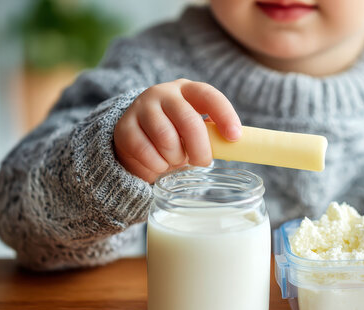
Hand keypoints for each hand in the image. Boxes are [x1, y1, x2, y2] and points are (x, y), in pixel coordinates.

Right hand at [113, 79, 241, 182]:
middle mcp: (163, 93)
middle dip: (200, 148)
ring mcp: (141, 108)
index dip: (224, 115)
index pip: (209, 96)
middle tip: (202, 162)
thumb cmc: (177, 133)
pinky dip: (157, 165)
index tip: (234, 137)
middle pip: (188, 120)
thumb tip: (239, 147)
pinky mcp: (124, 128)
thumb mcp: (196, 128)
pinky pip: (146, 152)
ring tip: (175, 159)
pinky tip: (159, 163)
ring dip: (175, 157)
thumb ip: (213, 134)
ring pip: (166, 139)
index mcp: (187, 90)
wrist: (137, 138)